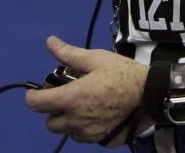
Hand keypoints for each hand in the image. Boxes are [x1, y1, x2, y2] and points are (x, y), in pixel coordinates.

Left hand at [25, 36, 149, 144]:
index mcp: (71, 99)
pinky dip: (85, 128)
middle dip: (53, 109)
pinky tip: (97, 114)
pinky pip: (85, 137)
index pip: (37, 104)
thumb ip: (69, 54)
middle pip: (50, 122)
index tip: (39, 90)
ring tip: (84, 105)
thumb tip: (51, 42)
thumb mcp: (96, 59)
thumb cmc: (124, 74)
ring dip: (68, 120)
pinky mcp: (101, 141)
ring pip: (67, 131)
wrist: (151, 94)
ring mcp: (89, 134)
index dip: (33, 95)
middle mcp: (76, 120)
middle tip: (67, 95)